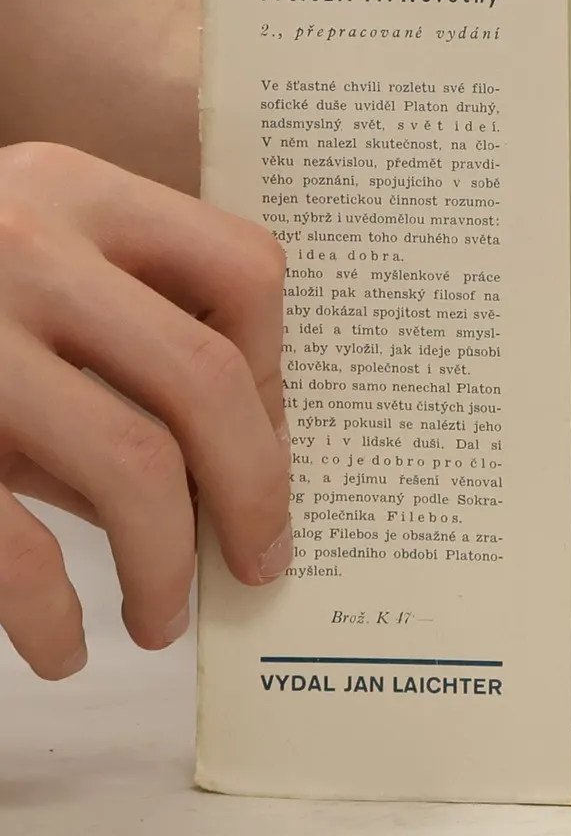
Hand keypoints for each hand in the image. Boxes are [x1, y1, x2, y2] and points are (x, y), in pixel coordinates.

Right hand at [0, 142, 289, 677]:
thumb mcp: (25, 270)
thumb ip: (118, 338)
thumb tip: (232, 476)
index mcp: (73, 189)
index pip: (245, 267)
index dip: (278, 367)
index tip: (271, 442)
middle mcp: (24, 245)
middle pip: (205, 378)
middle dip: (254, 489)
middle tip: (259, 559)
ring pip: (130, 463)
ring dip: (165, 565)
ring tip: (161, 618)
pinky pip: (7, 540)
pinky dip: (49, 610)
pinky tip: (62, 646)